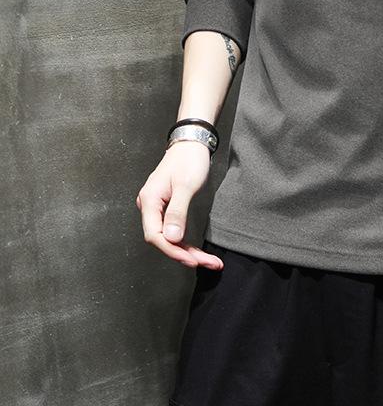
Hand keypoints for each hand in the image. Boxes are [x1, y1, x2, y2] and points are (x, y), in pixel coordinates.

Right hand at [135, 141, 222, 269]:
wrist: (191, 143)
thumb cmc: (189, 160)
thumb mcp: (186, 185)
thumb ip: (177, 212)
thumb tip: (171, 239)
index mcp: (149, 201)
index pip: (155, 235)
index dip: (172, 250)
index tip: (192, 260)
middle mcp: (149, 206)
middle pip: (163, 239)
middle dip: (184, 254)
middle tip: (207, 263)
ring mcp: (157, 208)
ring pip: (169, 237)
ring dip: (186, 251)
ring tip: (208, 261)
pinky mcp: (166, 208)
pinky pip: (173, 229)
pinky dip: (185, 241)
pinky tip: (197, 252)